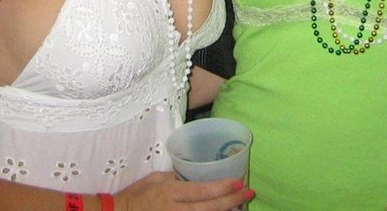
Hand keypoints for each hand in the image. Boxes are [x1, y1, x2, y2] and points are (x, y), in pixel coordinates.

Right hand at [114, 172, 254, 209]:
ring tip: (241, 206)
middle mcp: (175, 210)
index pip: (202, 191)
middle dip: (232, 201)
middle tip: (249, 193)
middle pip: (210, 208)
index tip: (239, 182)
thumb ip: (177, 179)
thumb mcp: (156, 179)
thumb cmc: (137, 194)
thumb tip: (196, 178)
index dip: (222, 188)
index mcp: (171, 192)